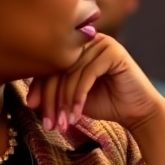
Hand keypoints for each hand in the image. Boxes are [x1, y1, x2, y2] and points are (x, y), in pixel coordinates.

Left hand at [27, 33, 160, 131]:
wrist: (136, 111)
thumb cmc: (105, 103)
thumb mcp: (73, 97)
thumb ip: (55, 91)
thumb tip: (28, 99)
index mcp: (76, 47)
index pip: (50, 63)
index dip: (39, 86)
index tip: (32, 107)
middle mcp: (88, 40)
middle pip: (58, 67)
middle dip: (51, 98)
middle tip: (49, 122)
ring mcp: (103, 43)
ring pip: (71, 73)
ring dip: (65, 102)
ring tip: (64, 123)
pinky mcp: (114, 52)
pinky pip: (88, 74)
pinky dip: (79, 96)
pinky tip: (77, 114)